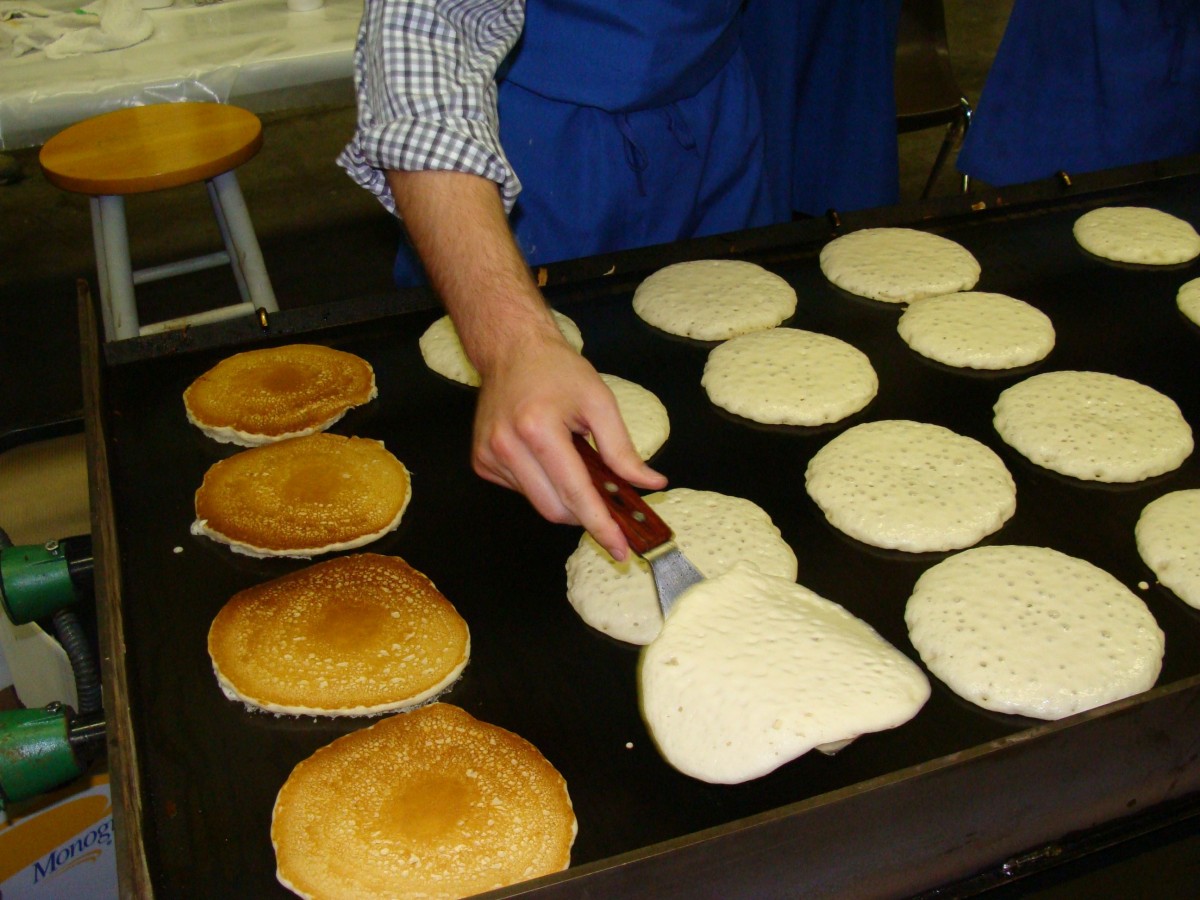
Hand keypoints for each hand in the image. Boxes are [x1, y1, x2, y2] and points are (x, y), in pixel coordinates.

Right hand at [472, 328, 666, 559]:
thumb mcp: (599, 402)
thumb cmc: (557, 371)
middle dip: (585, 514)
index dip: (600, 524)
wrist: (511, 350)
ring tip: (569, 459)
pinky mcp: (481, 461)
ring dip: (562, 495)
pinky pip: (522, 491)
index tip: (620, 548)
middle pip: (555, 508)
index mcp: (538, 428)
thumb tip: (650, 483)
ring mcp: (489, 456)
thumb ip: (623, 450)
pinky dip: (542, 484)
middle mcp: (507, 446)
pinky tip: (544, 456)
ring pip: (538, 503)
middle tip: (608, 504)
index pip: (575, 492)